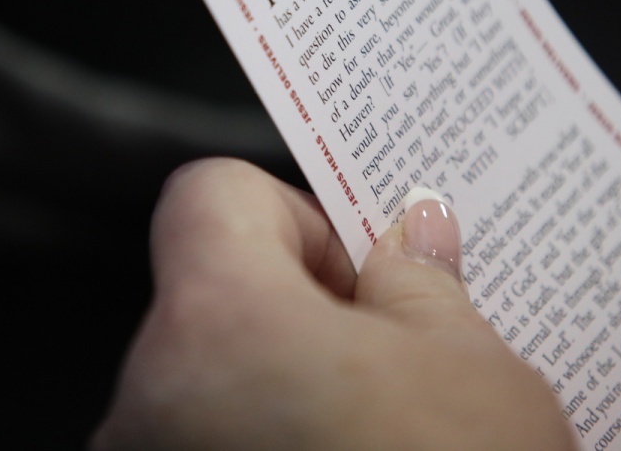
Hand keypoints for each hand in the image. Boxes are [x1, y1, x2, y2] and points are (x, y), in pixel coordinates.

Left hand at [91, 158, 571, 449]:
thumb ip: (421, 283)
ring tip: (382, 448)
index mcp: (216, 325)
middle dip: (298, 323)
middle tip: (394, 366)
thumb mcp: (473, 375)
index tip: (359, 269)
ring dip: (281, 406)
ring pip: (208, 398)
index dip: (292, 214)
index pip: (208, 195)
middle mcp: (147, 405)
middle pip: (209, 306)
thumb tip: (411, 232)